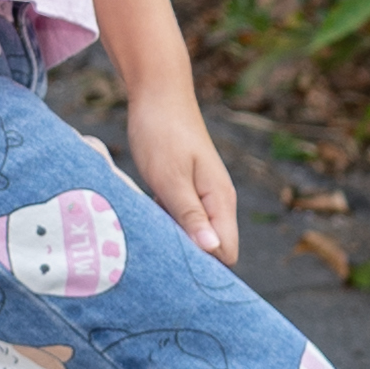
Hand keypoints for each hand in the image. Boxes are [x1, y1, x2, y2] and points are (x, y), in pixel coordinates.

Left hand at [118, 83, 239, 265]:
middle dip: (188, 259)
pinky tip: (143, 227)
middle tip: (155, 265)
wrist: (156, 92)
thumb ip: (190, 216)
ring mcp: (200, 194)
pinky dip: (163, 226)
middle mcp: (215, 201)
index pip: (226, 252)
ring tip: (145, 248)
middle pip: (211, 248)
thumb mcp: (171, 178)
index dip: (206, 268)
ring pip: (192, 235)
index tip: (176, 276)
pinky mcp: (183, 188)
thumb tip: (214, 252)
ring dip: (173, 242)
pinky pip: (178, 220)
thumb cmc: (161, 133)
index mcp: (219, 200)